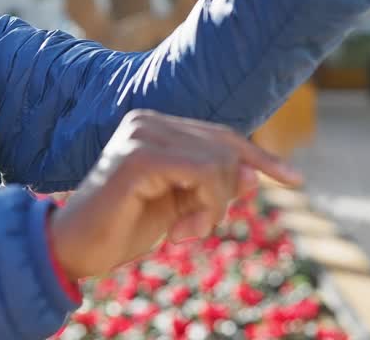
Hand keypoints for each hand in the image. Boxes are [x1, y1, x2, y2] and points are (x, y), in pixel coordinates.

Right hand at [47, 109, 302, 280]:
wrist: (75, 250)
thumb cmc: (123, 228)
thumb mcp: (181, 207)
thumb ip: (214, 186)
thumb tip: (256, 174)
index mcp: (156, 126)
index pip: (221, 135)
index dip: (260, 157)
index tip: (294, 180)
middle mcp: (147, 120)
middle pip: (225, 148)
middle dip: (225, 196)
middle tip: (196, 230)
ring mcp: (141, 133)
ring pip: (219, 162)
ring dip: (214, 208)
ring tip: (183, 232)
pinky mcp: (139, 156)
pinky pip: (202, 174)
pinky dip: (205, 208)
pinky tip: (180, 232)